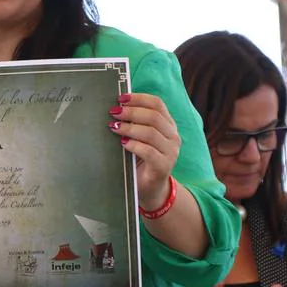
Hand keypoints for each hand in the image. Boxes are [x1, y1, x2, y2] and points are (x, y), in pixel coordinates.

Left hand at [108, 93, 179, 213]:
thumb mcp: (139, 137)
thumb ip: (134, 123)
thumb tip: (116, 106)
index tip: (120, 98)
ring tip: (114, 127)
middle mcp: (173, 136)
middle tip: (114, 112)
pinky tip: (123, 144)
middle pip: (154, 116)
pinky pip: (148, 151)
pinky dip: (134, 145)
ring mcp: (171, 152)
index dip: (138, 98)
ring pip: (151, 133)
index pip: (157, 104)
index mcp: (168, 125)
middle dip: (131, 112)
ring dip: (129, 128)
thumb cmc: (140, 160)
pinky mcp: (163, 166)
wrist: (150, 188)